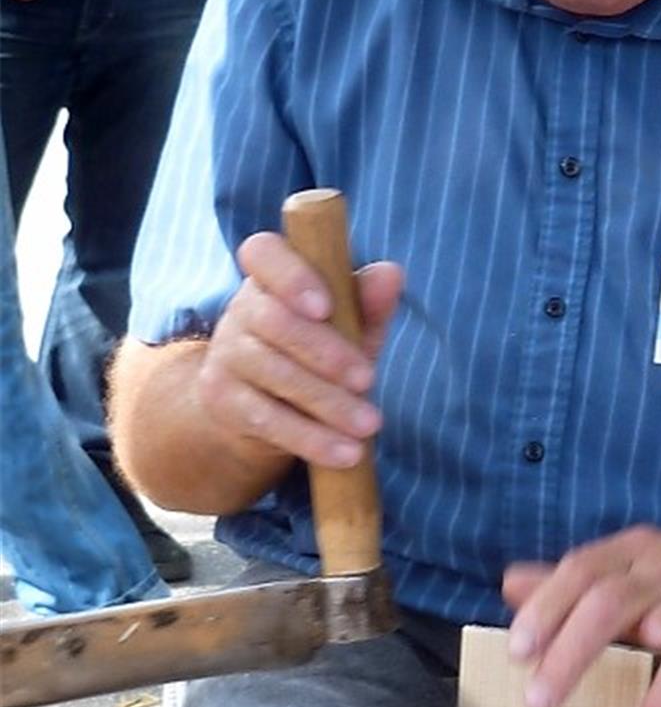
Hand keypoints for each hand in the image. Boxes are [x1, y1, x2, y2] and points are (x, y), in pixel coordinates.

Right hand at [195, 230, 403, 470]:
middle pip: (275, 323)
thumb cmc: (316, 352)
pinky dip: (311, 438)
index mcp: (270, 277)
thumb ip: (367, 301)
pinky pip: (266, 419)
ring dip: (327, 403)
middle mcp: (240, 310)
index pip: (264, 253)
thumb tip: (392, 273)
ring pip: (274, 374)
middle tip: (369, 380)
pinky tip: (346, 453)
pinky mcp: (223, 400)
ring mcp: (226, 355)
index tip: (325, 307)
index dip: (292, 276)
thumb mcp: (347, 325)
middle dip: (326, 353)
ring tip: (369, 425)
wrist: (259, 410)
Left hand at [502, 524, 660, 706]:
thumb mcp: (638, 571)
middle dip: (563, 649)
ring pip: (646, 630)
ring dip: (603, 674)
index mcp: (637, 549)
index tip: (515, 650)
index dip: (545, 608)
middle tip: (534, 697)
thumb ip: (576, 581)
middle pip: (605, 600)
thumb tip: (510, 583)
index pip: (581, 568)